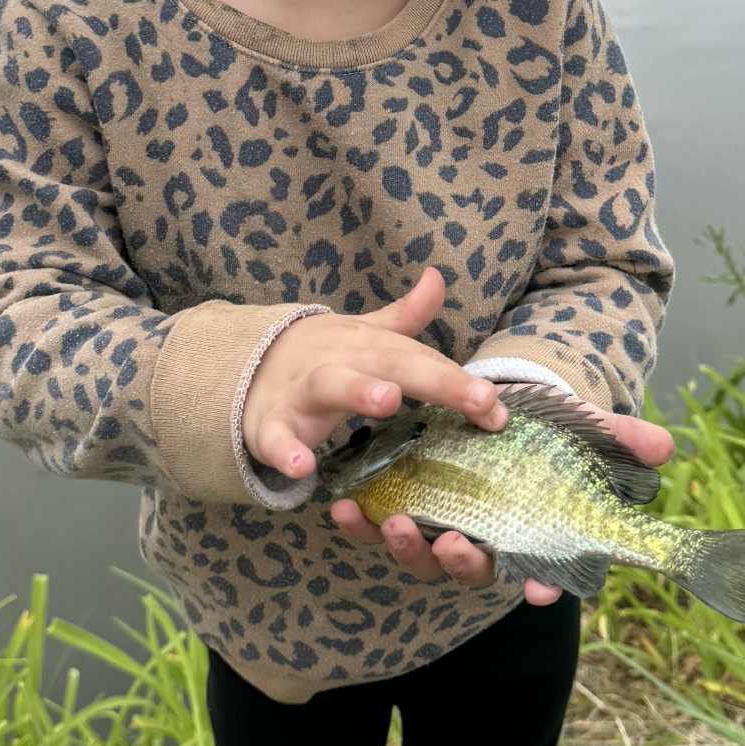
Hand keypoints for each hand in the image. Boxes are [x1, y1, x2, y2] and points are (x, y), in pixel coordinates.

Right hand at [243, 267, 507, 479]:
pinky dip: (285, 452)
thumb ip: (405, 316)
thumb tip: (438, 276)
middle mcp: (341, 360)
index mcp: (369, 345)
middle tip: (479, 401)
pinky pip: (276, 439)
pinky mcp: (269, 423)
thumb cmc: (323, 359)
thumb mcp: (364, 335)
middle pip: (392, 364)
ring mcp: (302, 391)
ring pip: (332, 386)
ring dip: (360, 390)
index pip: (422, 360)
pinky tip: (302, 469)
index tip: (499, 408)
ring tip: (389, 400)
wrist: (245, 369)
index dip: (461, 381)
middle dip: (436, 382)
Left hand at [329, 398, 676, 604]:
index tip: (539, 591)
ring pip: (420, 556)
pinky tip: (342, 507)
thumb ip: (619, 439)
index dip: (543, 583)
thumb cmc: (539, 433)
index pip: (541, 571)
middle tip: (455, 543)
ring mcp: (435, 531)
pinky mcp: (396, 512)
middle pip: (471, 569)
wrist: (485, 407)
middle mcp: (481, 542)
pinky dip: (358, 524)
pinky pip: (374, 529)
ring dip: (404, 546)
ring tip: (392, 520)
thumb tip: (666, 447)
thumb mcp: (579, 430)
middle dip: (462, 563)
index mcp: (526, 535)